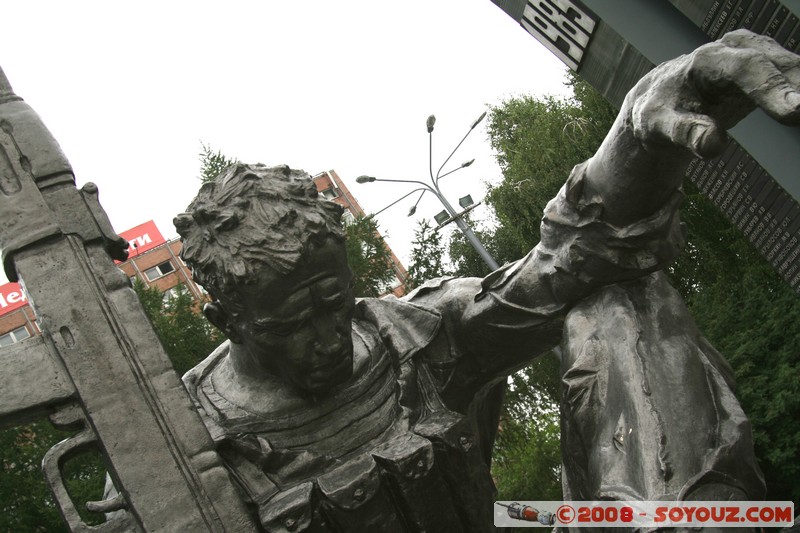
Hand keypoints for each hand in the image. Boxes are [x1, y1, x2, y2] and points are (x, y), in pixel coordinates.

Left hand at [629, 29, 799, 158]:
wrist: (661, 100)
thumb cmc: (659, 111)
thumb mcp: (660, 125)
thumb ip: (685, 133)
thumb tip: (713, 144)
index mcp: (706, 61)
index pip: (746, 68)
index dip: (772, 88)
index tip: (795, 110)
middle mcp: (734, 50)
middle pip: (775, 65)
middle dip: (797, 87)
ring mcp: (753, 56)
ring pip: (788, 68)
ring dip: (799, 89)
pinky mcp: (764, 69)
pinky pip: (789, 78)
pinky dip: (796, 93)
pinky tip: (799, 112)